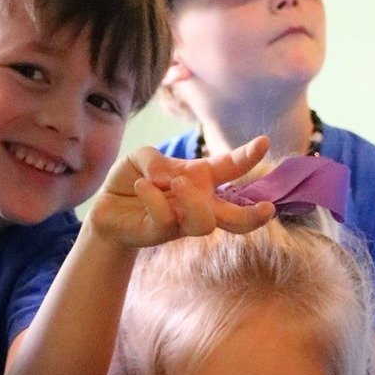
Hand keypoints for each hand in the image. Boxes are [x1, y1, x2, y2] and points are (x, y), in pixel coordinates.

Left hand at [87, 137, 272, 248]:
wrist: (106, 208)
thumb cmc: (132, 179)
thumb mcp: (141, 156)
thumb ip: (154, 159)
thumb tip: (166, 177)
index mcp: (200, 179)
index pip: (229, 168)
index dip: (247, 156)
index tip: (264, 141)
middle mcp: (197, 203)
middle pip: (234, 217)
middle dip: (253, 216)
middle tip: (268, 209)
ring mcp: (180, 222)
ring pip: (205, 223)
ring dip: (194, 200)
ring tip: (175, 184)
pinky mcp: (159, 234)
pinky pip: (165, 217)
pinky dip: (153, 196)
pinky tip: (140, 186)